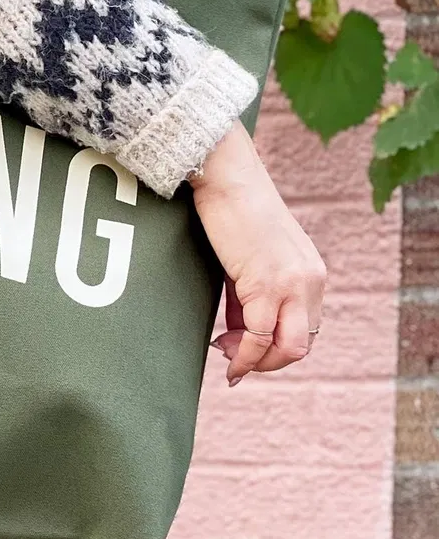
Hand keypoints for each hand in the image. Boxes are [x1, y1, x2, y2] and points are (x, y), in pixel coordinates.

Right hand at [190, 121, 326, 385]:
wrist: (226, 176)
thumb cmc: (232, 207)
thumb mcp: (252, 256)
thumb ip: (251, 294)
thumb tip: (238, 331)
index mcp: (311, 273)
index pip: (305, 328)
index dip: (274, 346)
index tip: (241, 347)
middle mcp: (310, 281)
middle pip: (302, 344)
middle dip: (268, 361)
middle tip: (234, 358)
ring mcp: (291, 283)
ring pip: (288, 348)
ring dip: (258, 362)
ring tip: (229, 359)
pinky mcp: (265, 283)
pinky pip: (257, 335)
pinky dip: (243, 355)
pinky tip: (226, 357)